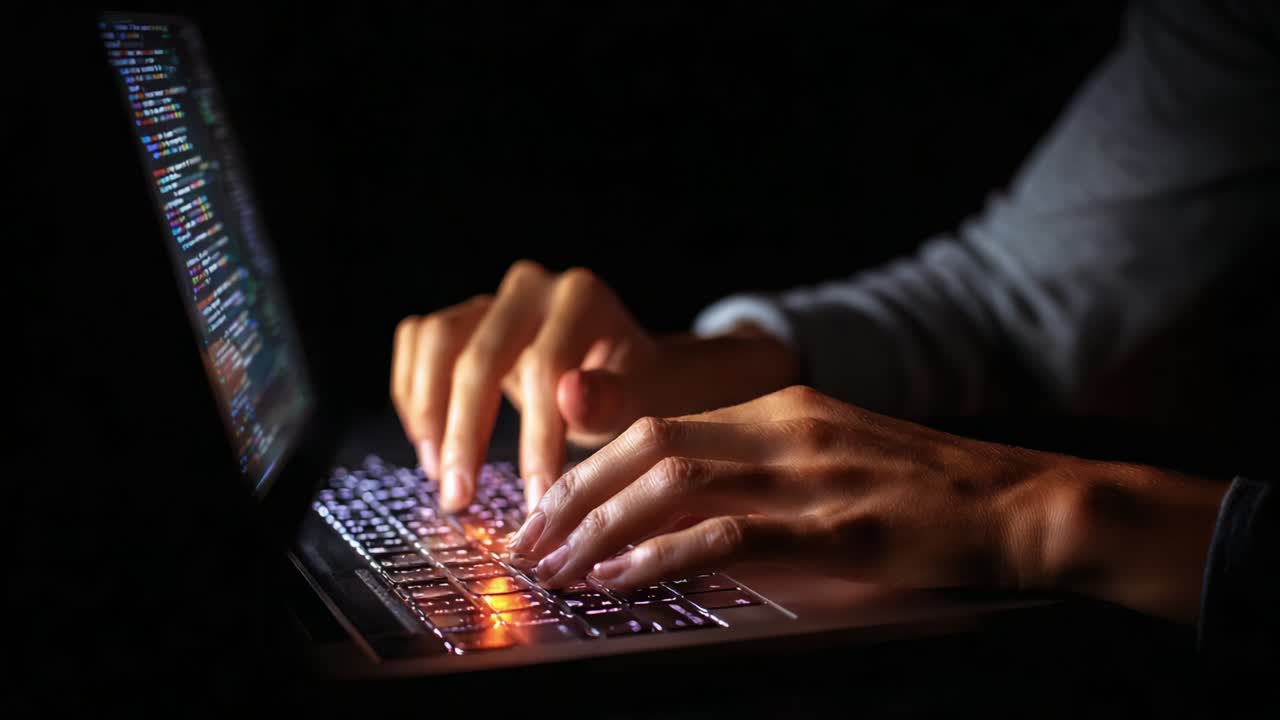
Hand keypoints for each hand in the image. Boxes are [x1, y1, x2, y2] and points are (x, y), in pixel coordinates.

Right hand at [391, 261, 797, 512]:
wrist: (621, 367)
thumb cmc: (632, 388)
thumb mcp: (638, 400)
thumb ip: (609, 400)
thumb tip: (569, 395)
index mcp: (582, 298)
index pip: (546, 368)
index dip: (537, 439)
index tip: (537, 500)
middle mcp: (531, 286)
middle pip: (480, 356)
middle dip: (465, 435)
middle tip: (461, 499)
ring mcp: (491, 296)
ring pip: (436, 341)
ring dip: (429, 413)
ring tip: (439, 476)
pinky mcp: (463, 315)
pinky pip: (417, 341)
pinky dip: (414, 392)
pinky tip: (428, 444)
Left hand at [508, 385, 1226, 621]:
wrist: (1020, 503)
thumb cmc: (925, 491)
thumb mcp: (834, 455)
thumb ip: (761, 466)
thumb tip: (680, 504)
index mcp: (781, 408)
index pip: (658, 424)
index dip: (589, 465)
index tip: (547, 506)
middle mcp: (787, 428)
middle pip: (649, 446)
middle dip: (574, 495)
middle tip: (528, 542)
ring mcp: (813, 474)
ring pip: (674, 485)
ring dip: (602, 528)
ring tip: (557, 567)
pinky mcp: (839, 527)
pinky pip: (726, 536)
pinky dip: (660, 558)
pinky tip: (622, 582)